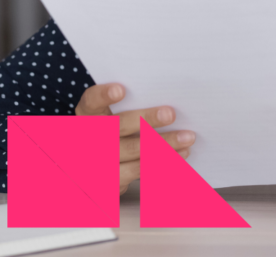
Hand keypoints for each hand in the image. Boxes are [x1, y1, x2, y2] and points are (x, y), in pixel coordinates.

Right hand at [75, 83, 195, 194]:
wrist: (95, 172)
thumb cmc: (112, 133)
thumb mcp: (110, 117)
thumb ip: (130, 106)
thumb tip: (166, 93)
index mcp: (88, 116)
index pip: (90, 102)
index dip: (103, 96)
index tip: (121, 90)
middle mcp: (88, 140)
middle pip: (117, 127)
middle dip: (145, 120)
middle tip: (171, 114)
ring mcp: (96, 165)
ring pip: (131, 152)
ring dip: (163, 144)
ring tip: (187, 137)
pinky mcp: (110, 185)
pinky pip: (140, 173)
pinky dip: (164, 163)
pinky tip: (181, 154)